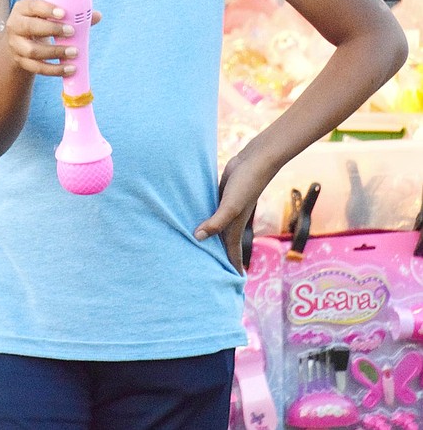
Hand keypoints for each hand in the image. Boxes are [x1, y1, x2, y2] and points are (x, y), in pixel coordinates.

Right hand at [5, 0, 100, 76]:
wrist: (21, 42)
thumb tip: (97, 16)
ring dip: (55, 52)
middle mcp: (15, 25)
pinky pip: (37, 68)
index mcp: (22, 8)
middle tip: (72, 32)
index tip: (64, 13)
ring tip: (75, 52)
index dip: (47, 9)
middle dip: (52, 29)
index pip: (32, 6)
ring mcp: (16, 45)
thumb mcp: (50, 15)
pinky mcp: (21, 61)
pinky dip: (55, 70)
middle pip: (29, 27)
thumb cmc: (41, 23)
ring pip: (32, 51)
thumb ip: (72, 14)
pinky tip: (70, 68)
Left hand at [194, 152, 270, 274]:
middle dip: (218, 260)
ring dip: (210, 240)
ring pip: (216, 230)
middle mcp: (230, 222)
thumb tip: (198, 237)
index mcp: (234, 228)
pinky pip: (211, 213)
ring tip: (199, 251)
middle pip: (222, 246)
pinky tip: (195, 220)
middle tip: (206, 275)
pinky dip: (205, 220)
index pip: (232, 256)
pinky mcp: (221, 197)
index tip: (229, 288)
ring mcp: (226, 210)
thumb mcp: (230, 206)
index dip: (231, 271)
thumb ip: (216, 222)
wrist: (255, 161)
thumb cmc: (246, 184)